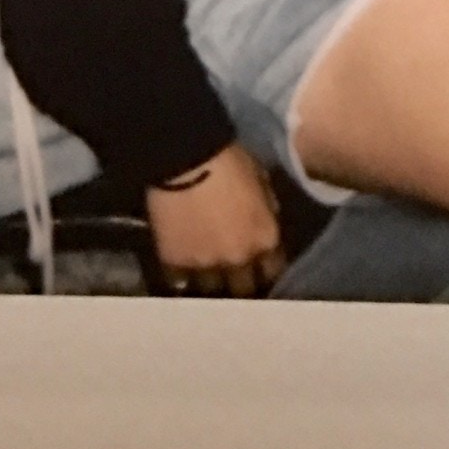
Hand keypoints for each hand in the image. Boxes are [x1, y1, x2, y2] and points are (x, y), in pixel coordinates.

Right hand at [145, 143, 287, 297]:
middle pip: (243, 288)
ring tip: (205, 272)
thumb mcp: (260, 178)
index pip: (273, 269)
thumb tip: (266, 220)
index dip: (266, 266)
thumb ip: (266, 207)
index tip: (259, 263)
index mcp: (264, 238)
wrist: (185, 158)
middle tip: (232, 272)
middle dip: (240, 280)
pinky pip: (180, 283)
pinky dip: (181, 277)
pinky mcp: (175, 264)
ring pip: (212, 290)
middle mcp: (239, 259)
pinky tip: (181, 269)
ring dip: (211, 281)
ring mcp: (206, 265)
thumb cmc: (228, 160)